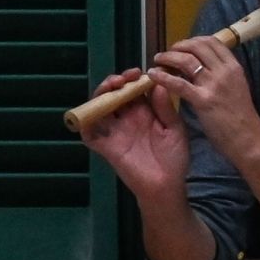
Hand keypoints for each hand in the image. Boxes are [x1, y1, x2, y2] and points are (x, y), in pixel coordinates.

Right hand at [75, 68, 190, 200]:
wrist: (167, 186)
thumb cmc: (174, 158)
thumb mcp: (175, 129)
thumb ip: (166, 108)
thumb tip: (158, 84)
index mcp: (144, 113)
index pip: (132, 90)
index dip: (132, 78)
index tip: (138, 73)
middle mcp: (127, 119)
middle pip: (113, 95)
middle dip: (115, 82)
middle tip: (123, 79)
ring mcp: (115, 132)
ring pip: (99, 108)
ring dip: (100, 95)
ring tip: (111, 87)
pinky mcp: (106, 147)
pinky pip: (89, 134)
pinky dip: (85, 122)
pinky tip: (91, 112)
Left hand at [148, 33, 259, 153]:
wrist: (246, 138)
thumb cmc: (240, 116)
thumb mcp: (237, 86)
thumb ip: (222, 74)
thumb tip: (204, 64)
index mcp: (234, 66)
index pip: (212, 42)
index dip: (194, 40)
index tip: (183, 46)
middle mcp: (224, 71)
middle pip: (198, 46)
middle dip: (179, 46)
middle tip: (168, 52)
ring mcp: (213, 84)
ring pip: (187, 60)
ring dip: (169, 57)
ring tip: (158, 60)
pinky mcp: (202, 100)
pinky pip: (179, 84)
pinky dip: (163, 77)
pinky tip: (153, 75)